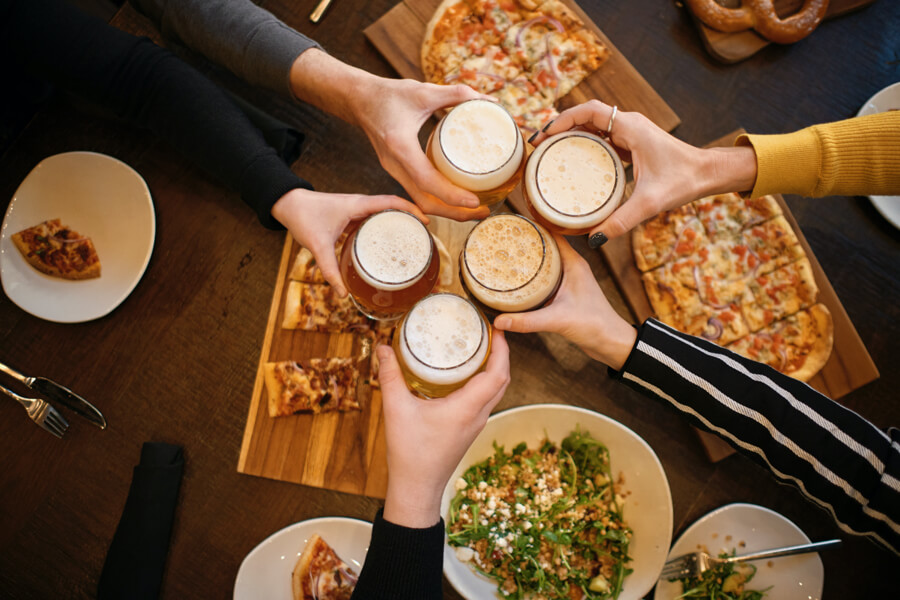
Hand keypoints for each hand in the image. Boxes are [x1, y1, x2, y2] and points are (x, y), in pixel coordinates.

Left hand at [270, 188, 426, 296]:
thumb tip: (342, 293)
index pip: (392, 202)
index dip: (411, 210)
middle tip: (424, 235)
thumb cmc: (302, 216)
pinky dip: (381, 229)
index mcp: (358, 205)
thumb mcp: (318, 245)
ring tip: (411, 239)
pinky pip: (372, 221)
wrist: (287, 204)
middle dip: (410, 218)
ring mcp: (355, 210)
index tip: (426, 221)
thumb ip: (330, 270)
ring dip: (397, 223)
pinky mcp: (350, 216)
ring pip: (382, 214)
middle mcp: (360, 204)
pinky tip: (385, 243)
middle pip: (392, 207)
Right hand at [289, 50, 489, 220]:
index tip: (474, 201)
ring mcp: (393, 171)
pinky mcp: (396, 172)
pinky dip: (437, 200)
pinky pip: (417, 193)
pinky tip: (455, 197)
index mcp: (400, 147)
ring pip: (420, 202)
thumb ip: (457, 94)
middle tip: (482, 211)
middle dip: (453, 213)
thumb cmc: (388, 95)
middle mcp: (394, 165)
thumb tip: (488, 101)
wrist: (359, 100)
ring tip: (473, 209)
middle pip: (424, 202)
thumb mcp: (423, 92)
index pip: (427, 181)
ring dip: (446, 210)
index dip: (451, 195)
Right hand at [377, 330, 510, 527]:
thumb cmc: (410, 453)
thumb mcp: (396, 409)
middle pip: (503, 380)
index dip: (503, 350)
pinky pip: (485, 400)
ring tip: (480, 348)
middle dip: (501, 354)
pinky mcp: (469, 429)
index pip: (498, 374)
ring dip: (495, 368)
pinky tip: (466, 374)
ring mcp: (475, 424)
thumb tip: (383, 349)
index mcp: (467, 408)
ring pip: (496, 391)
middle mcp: (477, 415)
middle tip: (489, 333)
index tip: (497, 330)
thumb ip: (390, 376)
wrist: (417, 488)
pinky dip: (484, 382)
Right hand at [493, 236, 636, 370]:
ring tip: (504, 252)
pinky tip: (516, 277)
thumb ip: (528, 321)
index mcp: (574, 263)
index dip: (534, 226)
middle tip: (502, 236)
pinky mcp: (565, 291)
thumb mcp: (558, 320)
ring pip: (544, 261)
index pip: (552, 234)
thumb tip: (499, 320)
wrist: (610, 342)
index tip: (514, 221)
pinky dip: (531, 274)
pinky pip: (544, 276)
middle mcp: (571, 266)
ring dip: (528, 257)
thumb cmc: (595, 325)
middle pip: (546, 245)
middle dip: (526, 240)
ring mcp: (568, 278)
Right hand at [528, 100, 756, 242]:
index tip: (545, 135)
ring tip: (549, 152)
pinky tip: (574, 162)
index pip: (590, 111)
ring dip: (571, 135)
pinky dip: (585, 145)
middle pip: (586, 116)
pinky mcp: (632, 144)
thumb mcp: (650, 202)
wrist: (708, 174)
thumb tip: (594, 238)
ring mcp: (630, 133)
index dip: (563, 119)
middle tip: (539, 146)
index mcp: (631, 127)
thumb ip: (621, 220)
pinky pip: (602, 138)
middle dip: (560, 127)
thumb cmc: (684, 180)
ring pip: (593, 127)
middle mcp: (629, 124)